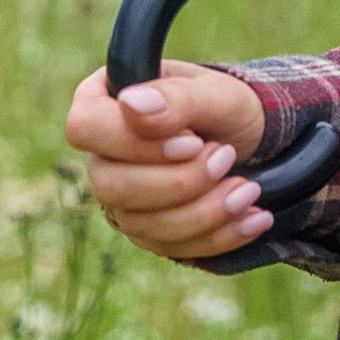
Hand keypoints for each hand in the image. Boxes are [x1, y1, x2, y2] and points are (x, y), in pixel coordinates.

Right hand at [64, 60, 276, 259]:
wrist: (254, 140)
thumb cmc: (226, 106)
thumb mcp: (215, 92)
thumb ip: (176, 97)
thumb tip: (133, 104)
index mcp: (104, 101)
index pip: (85, 127)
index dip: (136, 143)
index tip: (192, 141)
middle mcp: (102, 154)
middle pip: (110, 186)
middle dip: (180, 182)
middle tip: (226, 157)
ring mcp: (120, 197)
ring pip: (140, 224)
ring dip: (204, 212)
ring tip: (248, 189)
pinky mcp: (146, 230)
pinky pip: (171, 247)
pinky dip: (218, 235)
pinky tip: (254, 216)